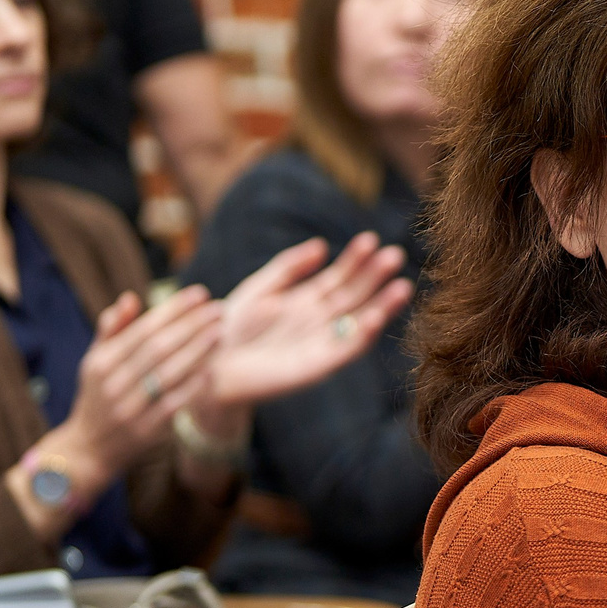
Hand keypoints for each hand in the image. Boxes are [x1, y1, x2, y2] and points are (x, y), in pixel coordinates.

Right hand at [33, 287, 228, 505]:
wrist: (88, 448)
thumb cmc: (98, 395)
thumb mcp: (95, 362)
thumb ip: (112, 329)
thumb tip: (131, 297)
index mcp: (102, 362)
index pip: (143, 329)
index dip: (173, 310)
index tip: (200, 293)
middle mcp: (113, 383)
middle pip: (159, 347)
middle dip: (191, 325)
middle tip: (219, 309)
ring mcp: (129, 408)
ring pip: (169, 373)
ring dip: (198, 351)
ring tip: (221, 331)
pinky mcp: (145, 431)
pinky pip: (174, 403)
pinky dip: (194, 385)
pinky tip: (213, 368)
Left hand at [197, 235, 411, 435]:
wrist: (205, 365)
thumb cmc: (227, 328)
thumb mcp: (258, 290)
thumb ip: (288, 268)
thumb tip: (322, 245)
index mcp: (305, 302)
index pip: (338, 277)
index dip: (354, 259)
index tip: (370, 240)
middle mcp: (318, 323)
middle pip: (353, 297)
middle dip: (374, 277)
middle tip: (394, 254)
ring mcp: (319, 345)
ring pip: (357, 322)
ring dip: (380, 306)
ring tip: (401, 286)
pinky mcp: (314, 368)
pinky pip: (343, 351)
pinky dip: (360, 336)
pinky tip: (374, 318)